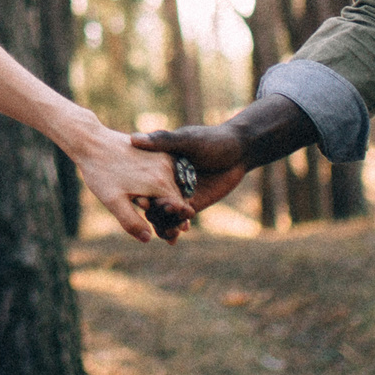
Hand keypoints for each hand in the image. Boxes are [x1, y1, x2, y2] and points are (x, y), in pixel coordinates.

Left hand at [66, 120, 191, 243]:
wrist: (92, 142)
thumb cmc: (101, 173)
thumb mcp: (113, 201)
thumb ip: (131, 222)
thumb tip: (148, 239)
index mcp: (159, 182)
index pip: (179, 208)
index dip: (175, 224)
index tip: (170, 237)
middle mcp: (166, 167)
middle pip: (179, 196)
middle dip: (174, 214)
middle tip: (169, 233)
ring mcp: (163, 156)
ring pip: (175, 184)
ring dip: (170, 200)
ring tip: (162, 217)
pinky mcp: (158, 150)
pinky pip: (168, 172)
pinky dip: (165, 186)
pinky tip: (153, 197)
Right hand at [128, 124, 253, 240]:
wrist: (239, 152)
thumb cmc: (213, 140)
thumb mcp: (187, 139)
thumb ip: (162, 140)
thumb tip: (134, 139)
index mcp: (159, 162)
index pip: (142, 179)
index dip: (138, 191)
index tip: (139, 201)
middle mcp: (166, 179)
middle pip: (151, 199)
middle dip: (151, 211)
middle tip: (152, 218)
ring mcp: (179, 193)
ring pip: (164, 212)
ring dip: (162, 223)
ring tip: (167, 231)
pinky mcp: (193, 204)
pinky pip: (180, 219)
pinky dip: (176, 227)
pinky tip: (175, 236)